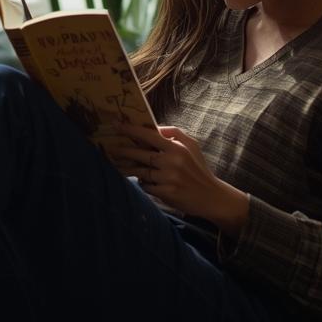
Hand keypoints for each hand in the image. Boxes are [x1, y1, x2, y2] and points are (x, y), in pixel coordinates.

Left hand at [106, 123, 249, 232]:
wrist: (211, 196)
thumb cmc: (199, 168)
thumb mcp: (192, 145)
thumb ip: (174, 133)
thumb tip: (155, 126)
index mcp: (177, 148)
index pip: (149, 136)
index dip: (131, 130)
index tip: (116, 125)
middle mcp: (172, 162)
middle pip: (140, 155)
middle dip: (123, 151)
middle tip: (110, 148)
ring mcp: (168, 179)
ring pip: (140, 172)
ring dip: (127, 168)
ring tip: (117, 165)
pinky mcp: (166, 193)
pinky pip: (146, 186)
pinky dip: (143, 183)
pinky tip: (142, 180)